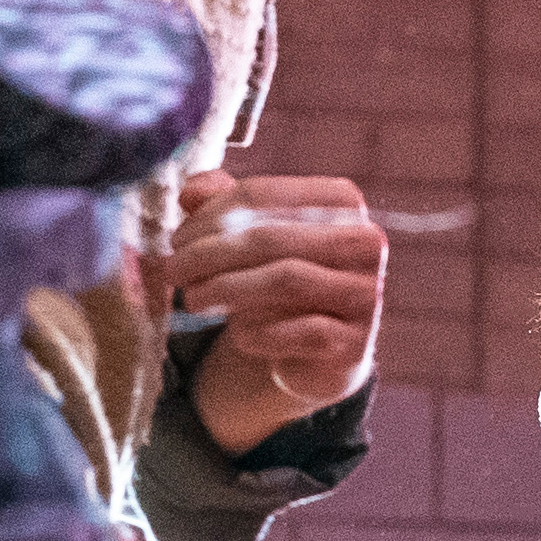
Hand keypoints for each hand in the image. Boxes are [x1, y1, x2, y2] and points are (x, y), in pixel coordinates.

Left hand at [161, 172, 383, 454]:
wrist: (314, 351)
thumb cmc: (279, 279)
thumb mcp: (250, 236)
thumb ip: (221, 205)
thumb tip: (192, 189)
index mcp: (342, 202)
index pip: (266, 194)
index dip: (212, 215)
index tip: (177, 239)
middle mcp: (365, 241)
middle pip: (271, 237)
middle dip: (211, 254)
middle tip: (174, 270)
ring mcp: (366, 292)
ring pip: (285, 280)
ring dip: (226, 290)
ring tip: (192, 299)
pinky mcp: (355, 342)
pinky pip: (300, 332)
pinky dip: (260, 332)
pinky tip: (238, 335)